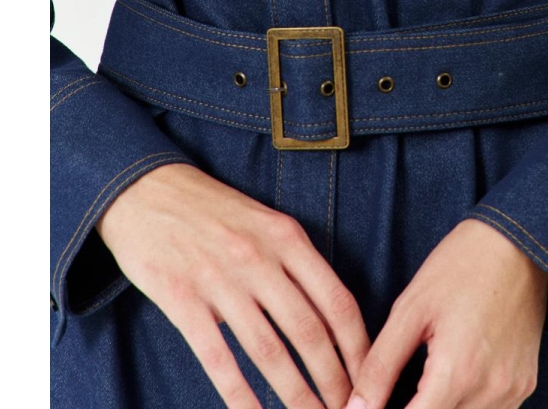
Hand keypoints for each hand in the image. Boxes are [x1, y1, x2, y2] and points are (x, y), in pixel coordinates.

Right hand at [96, 161, 371, 408]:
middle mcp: (260, 258)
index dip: (357, 348)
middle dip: (333, 382)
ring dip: (295, 396)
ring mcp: (221, 280)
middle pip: (309, 333)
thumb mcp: (265, 220)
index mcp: (287, 237)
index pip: (337, 301)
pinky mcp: (183, 300)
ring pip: (269, 352)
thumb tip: (330, 318)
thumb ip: (296, 262)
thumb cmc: (213, 210)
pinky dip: (239, 396)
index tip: (369, 378)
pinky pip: (218, 358)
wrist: (147, 189)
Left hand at [340, 217, 547, 408]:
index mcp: (457, 373)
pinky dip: (465, 406)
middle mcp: (490, 392)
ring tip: (423, 381)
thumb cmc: (460, 266)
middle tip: (398, 387)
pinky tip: (452, 380)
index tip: (374, 405)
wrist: (517, 242)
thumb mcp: (410, 309)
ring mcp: (513, 392)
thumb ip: (380, 366)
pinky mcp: (526, 385)